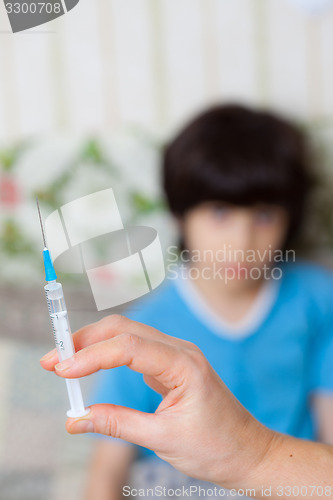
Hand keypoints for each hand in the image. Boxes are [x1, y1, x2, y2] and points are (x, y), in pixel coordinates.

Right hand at [40, 315, 274, 489]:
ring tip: (64, 362)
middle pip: (125, 329)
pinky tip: (91, 364)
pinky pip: (135, 348)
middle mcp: (180, 350)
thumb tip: (75, 419)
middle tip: (53, 361)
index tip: (61, 371)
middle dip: (86, 340)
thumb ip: (117, 424)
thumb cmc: (215, 448)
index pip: (129, 347)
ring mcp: (176, 354)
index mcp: (184, 365)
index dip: (91, 355)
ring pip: (128, 334)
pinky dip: (108, 352)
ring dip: (94, 344)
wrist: (248, 451)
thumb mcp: (162, 440)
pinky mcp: (170, 363)